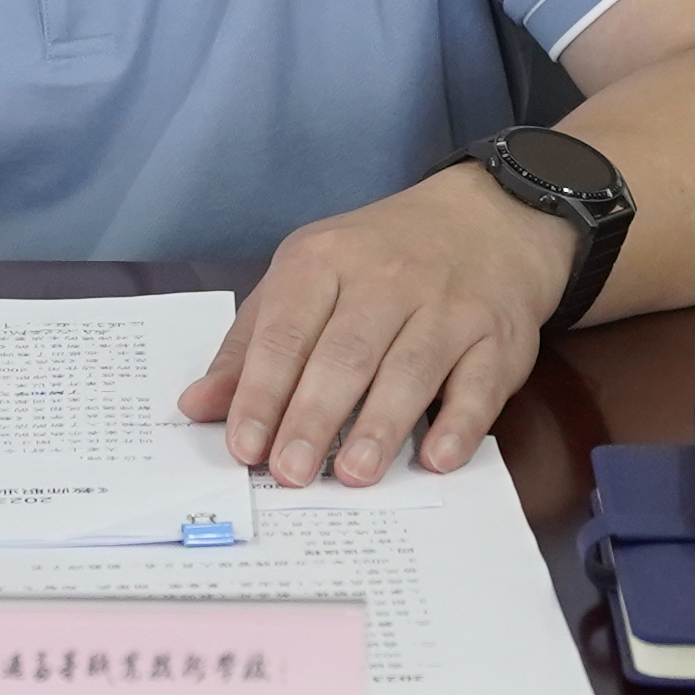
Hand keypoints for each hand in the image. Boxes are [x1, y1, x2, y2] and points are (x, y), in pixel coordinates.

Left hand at [175, 166, 574, 485]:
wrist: (487, 220)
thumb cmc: (378, 260)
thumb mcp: (304, 278)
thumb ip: (252, 344)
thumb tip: (198, 404)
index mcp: (324, 262)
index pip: (286, 333)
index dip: (262, 392)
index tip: (243, 446)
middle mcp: (387, 280)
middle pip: (345, 355)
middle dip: (313, 416)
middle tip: (290, 472)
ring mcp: (448, 308)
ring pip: (410, 370)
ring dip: (380, 426)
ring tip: (352, 473)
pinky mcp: (497, 339)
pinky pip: (478, 385)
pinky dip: (460, 424)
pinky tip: (438, 458)